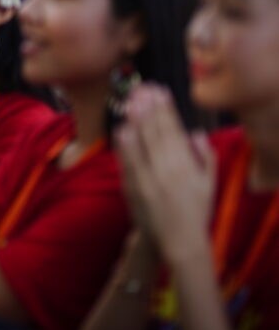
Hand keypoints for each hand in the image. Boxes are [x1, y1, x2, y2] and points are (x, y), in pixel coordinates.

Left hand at [115, 85, 215, 264]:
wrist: (178, 241)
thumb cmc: (196, 211)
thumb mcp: (209, 184)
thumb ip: (205, 157)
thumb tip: (195, 133)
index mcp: (186, 166)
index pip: (174, 131)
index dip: (166, 109)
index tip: (161, 91)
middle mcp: (167, 170)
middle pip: (155, 133)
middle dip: (149, 108)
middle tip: (143, 87)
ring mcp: (148, 179)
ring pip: (140, 144)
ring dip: (135, 121)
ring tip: (131, 100)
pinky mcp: (133, 188)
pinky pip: (128, 162)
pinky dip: (124, 145)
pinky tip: (121, 129)